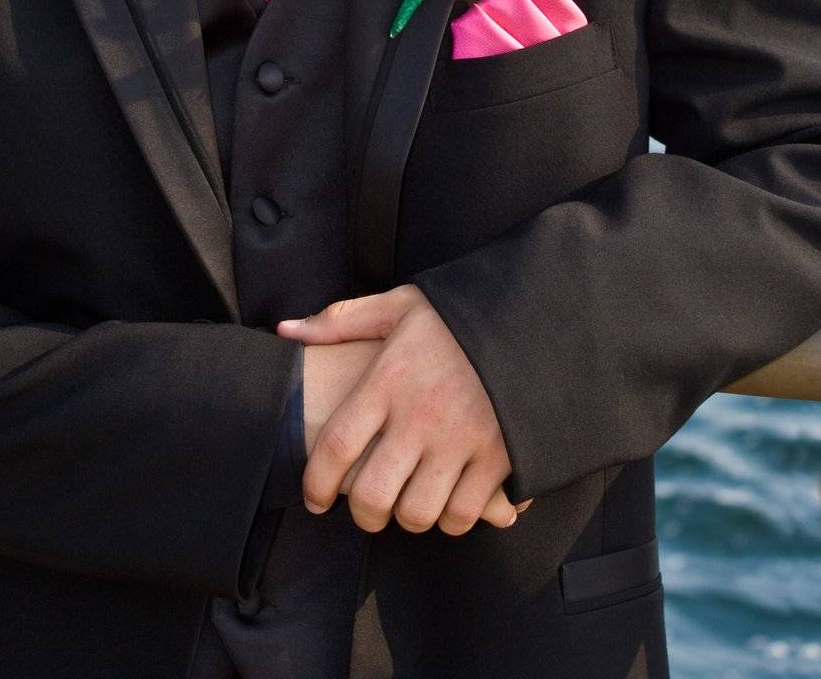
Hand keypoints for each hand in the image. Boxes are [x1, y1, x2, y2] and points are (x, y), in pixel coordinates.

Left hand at [278, 284, 533, 534]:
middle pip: (373, 496)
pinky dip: (452, 516)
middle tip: (365, 507)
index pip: (335, 447)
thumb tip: (286, 331)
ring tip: (408, 501)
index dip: (316, 483)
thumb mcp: (399, 306)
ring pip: (418, 514)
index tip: (314, 497)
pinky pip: (464, 514)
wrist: (535, 321)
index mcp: (389, 379)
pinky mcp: (500, 459)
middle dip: (363, 513)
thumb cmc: (459, 317)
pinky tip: (448, 498)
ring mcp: (462, 441)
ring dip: (408, 516)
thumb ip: (341, 321)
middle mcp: (421, 416)